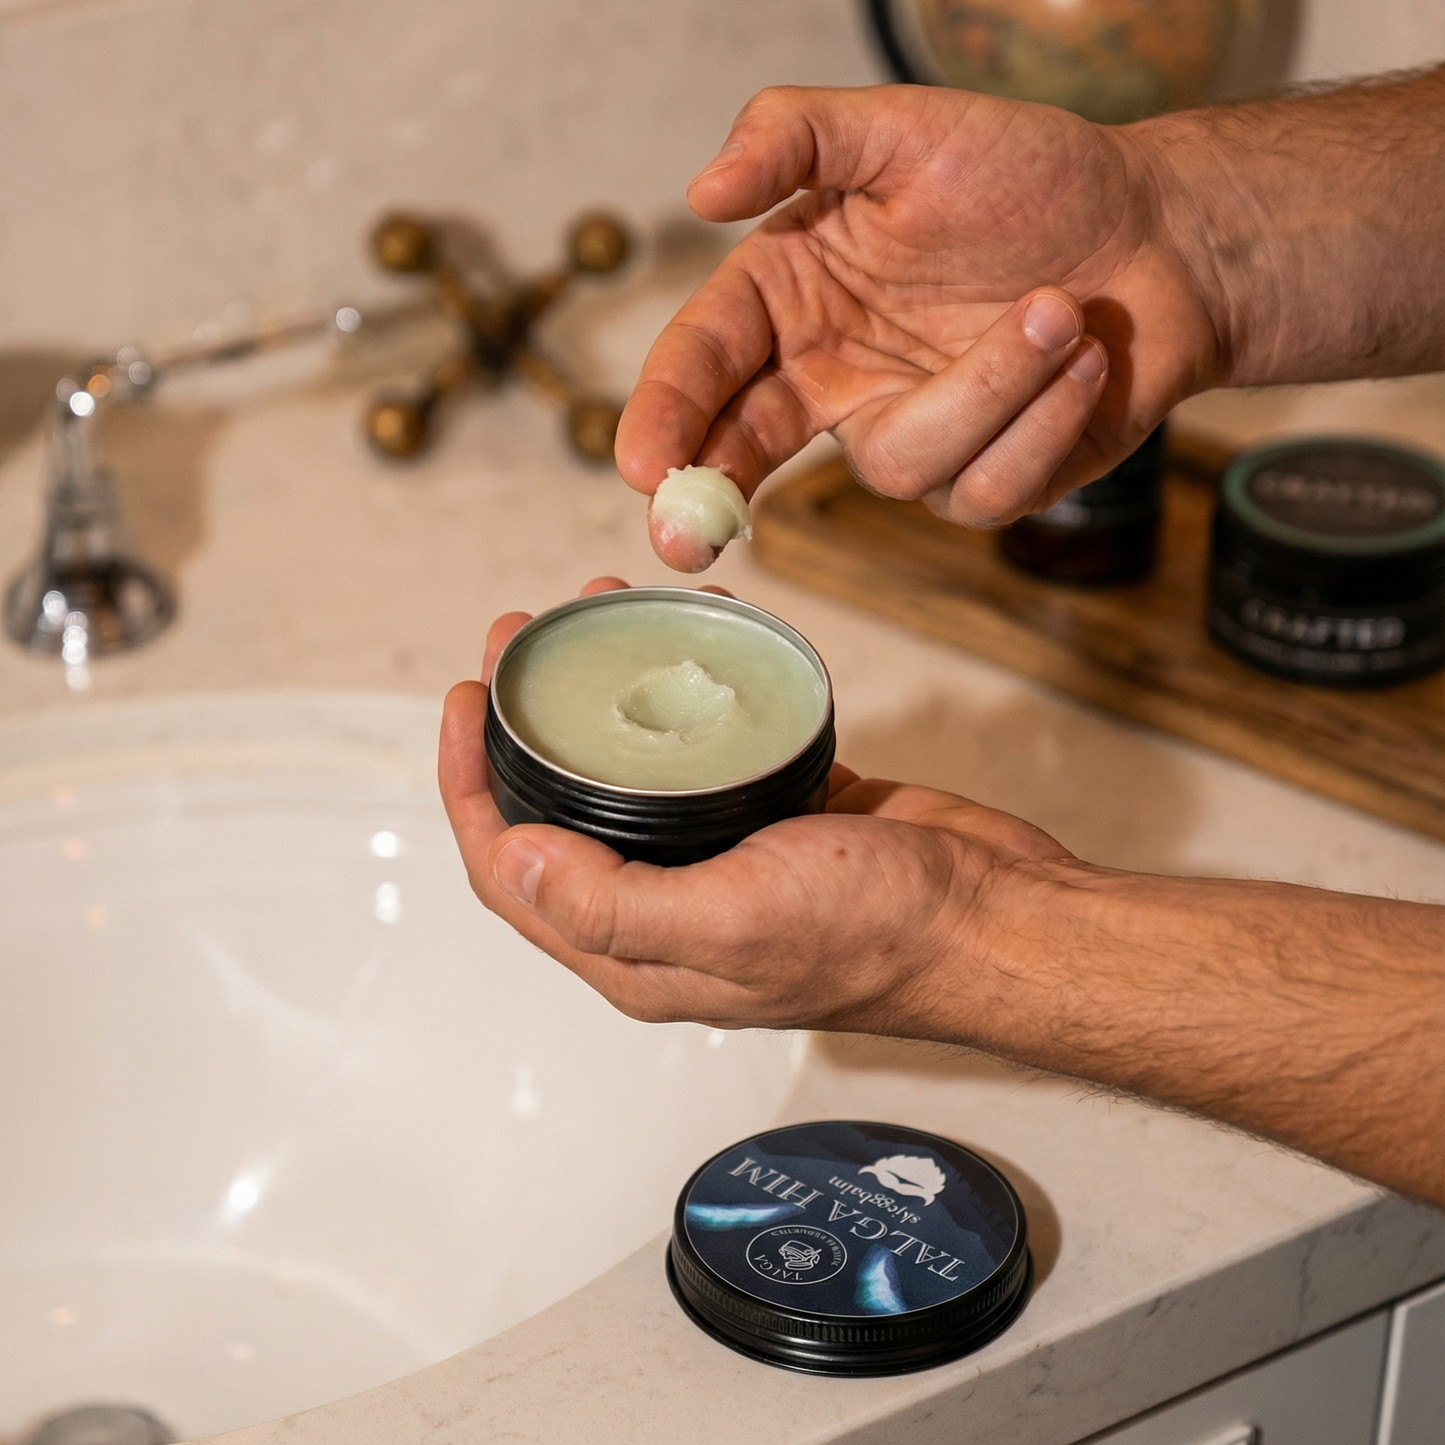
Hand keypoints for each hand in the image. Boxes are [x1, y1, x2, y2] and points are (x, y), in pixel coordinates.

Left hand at [442, 581, 1444, 1203]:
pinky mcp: (771, 812)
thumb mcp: (737, 922)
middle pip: (557, 811)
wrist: (995, 914)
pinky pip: (702, 748)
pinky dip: (680, 691)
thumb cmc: (881, 932)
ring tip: (592, 617)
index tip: (468, 698)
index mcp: (636, 953)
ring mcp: (717, 857)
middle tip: (518, 641)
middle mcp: (665, 908)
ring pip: (625, 773)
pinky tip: (684, 638)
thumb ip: (616, 905)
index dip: (470, 789)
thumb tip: (516, 861)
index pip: (512, 872)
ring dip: (596, 699)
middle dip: (520, 727)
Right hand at [615, 84, 1219, 535]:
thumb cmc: (1033, 179)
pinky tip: (1084, 360)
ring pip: (900, 465)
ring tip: (1062, 308)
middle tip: (685, 536)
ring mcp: (906, 436)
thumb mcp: (907, 129)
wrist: (1159, 235)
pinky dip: (1046, 416)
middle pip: (747, 453)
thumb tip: (698, 190)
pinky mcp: (979, 481)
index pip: (709, 361)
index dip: (670, 414)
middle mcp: (835, 379)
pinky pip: (987, 488)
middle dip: (713, 497)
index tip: (644, 463)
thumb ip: (797, 138)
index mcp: (795, 300)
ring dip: (991, 385)